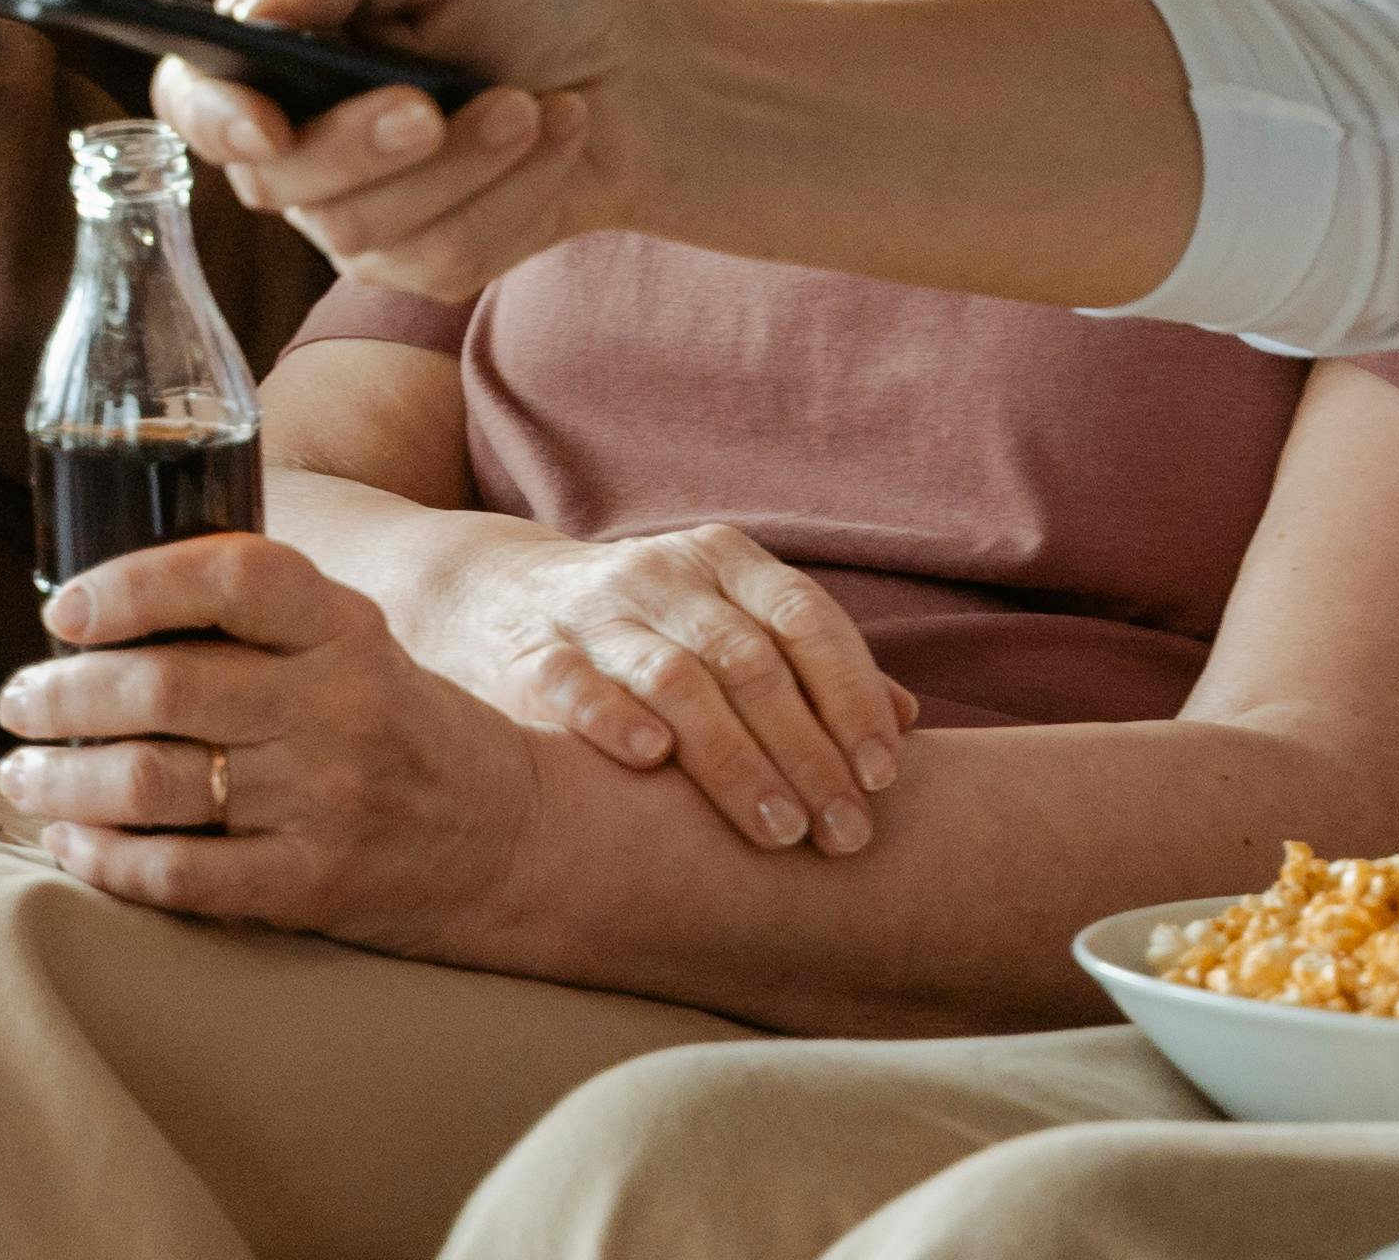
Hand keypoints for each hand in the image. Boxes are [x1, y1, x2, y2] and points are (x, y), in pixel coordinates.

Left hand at [0, 533, 550, 948]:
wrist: (511, 841)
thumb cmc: (401, 730)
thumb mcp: (356, 649)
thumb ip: (259, 625)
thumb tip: (104, 613)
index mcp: (347, 630)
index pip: (235, 576)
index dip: (135, 582)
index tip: (66, 609)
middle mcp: (337, 708)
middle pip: (166, 686)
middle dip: (63, 694)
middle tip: (19, 699)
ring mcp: (325, 801)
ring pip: (153, 782)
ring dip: (61, 779)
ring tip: (24, 773)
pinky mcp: (310, 885)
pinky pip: (176, 874)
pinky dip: (102, 858)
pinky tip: (71, 843)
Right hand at [151, 0, 644, 295]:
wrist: (629, 72)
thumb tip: (266, 5)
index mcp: (277, 53)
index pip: (191, 99)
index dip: (213, 119)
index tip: (270, 125)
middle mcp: (295, 144)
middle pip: (276, 178)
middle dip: (359, 144)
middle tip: (432, 104)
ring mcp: (351, 217)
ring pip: (364, 228)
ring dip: (461, 163)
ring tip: (532, 104)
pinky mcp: (419, 265)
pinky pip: (443, 254)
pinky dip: (516, 190)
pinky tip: (557, 132)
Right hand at [394, 513, 918, 854]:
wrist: (491, 593)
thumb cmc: (644, 628)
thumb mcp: (727, 621)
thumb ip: (809, 666)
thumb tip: (908, 719)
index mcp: (730, 563)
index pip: (809, 622)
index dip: (852, 696)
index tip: (884, 777)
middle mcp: (670, 576)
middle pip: (754, 664)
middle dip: (809, 755)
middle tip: (847, 836)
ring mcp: (599, 608)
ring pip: (679, 679)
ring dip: (735, 761)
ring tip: (779, 834)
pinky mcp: (534, 648)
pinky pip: (578, 681)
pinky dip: (615, 717)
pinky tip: (653, 763)